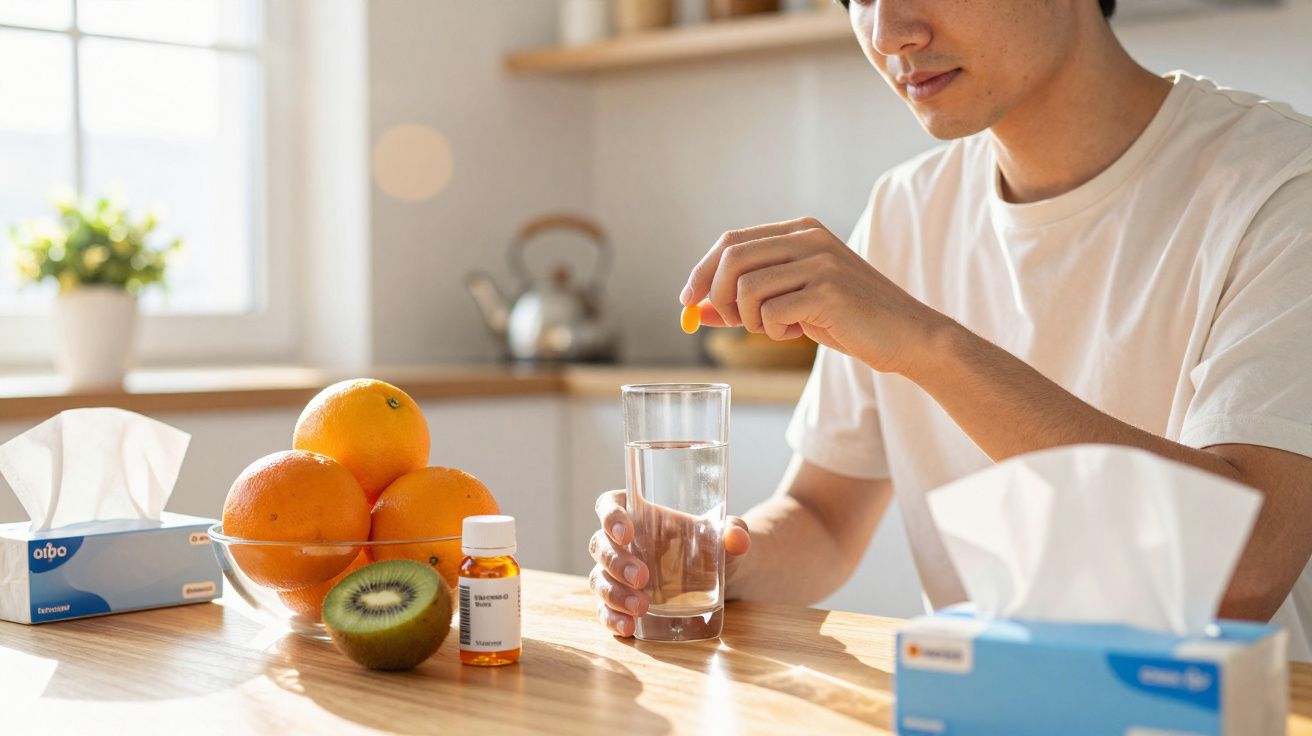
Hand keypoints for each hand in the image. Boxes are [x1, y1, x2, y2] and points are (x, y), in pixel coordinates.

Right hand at [589, 489, 749, 637]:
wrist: (720, 578)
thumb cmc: (713, 545)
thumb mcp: (724, 535)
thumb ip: (732, 532)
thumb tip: (737, 538)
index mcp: (639, 513)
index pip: (610, 505)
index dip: (610, 516)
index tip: (626, 532)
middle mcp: (622, 542)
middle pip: (601, 544)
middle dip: (616, 562)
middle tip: (643, 578)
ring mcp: (617, 573)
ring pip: (598, 578)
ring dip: (613, 593)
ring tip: (641, 607)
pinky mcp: (621, 600)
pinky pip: (604, 608)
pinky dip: (611, 618)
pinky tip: (627, 628)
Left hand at [680, 216, 951, 375]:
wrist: (907, 336)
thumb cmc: (849, 320)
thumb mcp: (792, 303)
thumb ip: (747, 300)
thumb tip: (696, 310)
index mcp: (800, 231)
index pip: (731, 240)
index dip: (702, 271)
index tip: (688, 301)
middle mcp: (808, 238)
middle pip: (732, 257)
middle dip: (718, 295)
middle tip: (730, 322)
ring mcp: (820, 262)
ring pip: (746, 287)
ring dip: (749, 319)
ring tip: (777, 329)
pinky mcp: (828, 291)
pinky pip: (770, 313)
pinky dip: (773, 331)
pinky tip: (799, 333)